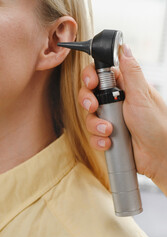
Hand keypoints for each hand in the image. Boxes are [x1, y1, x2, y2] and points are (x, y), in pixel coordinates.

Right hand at [78, 44, 166, 194]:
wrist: (158, 156)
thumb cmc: (156, 124)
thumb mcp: (142, 95)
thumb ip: (131, 71)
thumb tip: (124, 47)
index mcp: (124, 87)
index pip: (99, 75)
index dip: (90, 77)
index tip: (90, 83)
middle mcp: (115, 102)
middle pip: (88, 95)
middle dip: (87, 101)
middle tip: (93, 107)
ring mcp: (110, 118)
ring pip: (88, 116)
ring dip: (95, 124)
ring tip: (108, 130)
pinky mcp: (106, 134)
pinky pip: (93, 134)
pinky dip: (98, 139)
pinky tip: (108, 141)